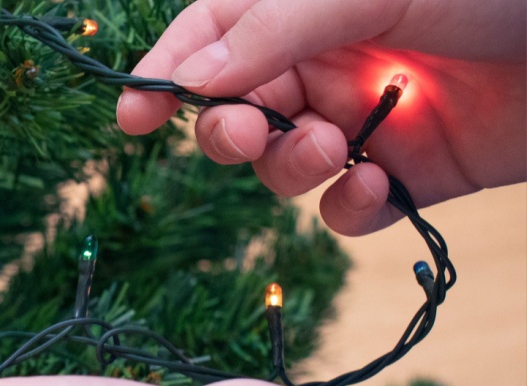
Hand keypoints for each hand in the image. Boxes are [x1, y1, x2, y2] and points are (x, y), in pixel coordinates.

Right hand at [117, 0, 526, 234]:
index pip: (214, 36)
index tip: (131, 116)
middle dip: (228, 129)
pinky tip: (379, 184)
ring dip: (290, 166)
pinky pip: (346, 208)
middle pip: (237, 110)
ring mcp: (367, 119)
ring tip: (335, 148)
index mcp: (308, 5)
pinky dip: (349, 207)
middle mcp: (330, 60)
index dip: (167, 73)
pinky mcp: (410, 173)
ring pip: (283, 165)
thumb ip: (271, 29)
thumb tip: (190, 75)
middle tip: (246, 134)